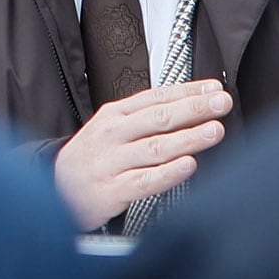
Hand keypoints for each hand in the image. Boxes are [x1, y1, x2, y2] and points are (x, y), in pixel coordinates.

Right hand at [53, 79, 229, 228]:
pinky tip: (188, 166)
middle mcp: (113, 134)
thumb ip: (146, 119)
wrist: (56, 186)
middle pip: (159, 118)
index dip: (187, 91)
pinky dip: (169, 173)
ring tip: (214, 131)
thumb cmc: (94, 156)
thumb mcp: (111, 128)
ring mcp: (112, 161)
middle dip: (194, 109)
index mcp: (115, 114)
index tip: (214, 89)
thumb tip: (189, 109)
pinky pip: (145, 180)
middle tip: (221, 103)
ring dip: (188, 138)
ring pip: (156, 147)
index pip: (156, 97)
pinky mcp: (112, 189)